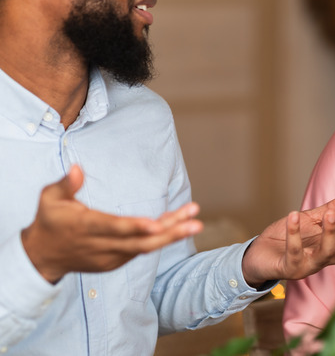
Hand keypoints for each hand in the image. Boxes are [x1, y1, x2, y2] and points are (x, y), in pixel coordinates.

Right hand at [21, 165, 202, 283]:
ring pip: (145, 248)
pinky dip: (160, 239)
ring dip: (171, 235)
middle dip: (169, 234)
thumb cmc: (49, 221)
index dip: (136, 228)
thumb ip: (65, 184)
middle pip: (140, 243)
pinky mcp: (116, 262)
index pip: (114, 228)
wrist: (42, 257)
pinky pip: (141, 250)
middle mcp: (101, 245)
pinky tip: (178, 224)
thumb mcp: (49, 199)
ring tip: (195, 222)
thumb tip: (77, 168)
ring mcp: (110, 257)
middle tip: (195, 223)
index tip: (157, 225)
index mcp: (85, 227)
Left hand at [241, 195, 334, 283]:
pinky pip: (293, 251)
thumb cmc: (285, 239)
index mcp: (331, 248)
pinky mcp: (288, 268)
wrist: (257, 253)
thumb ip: (334, 210)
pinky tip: (294, 215)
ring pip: (325, 253)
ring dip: (329, 233)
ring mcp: (307, 265)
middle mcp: (323, 259)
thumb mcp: (312, 220)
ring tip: (330, 214)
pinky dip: (293, 233)